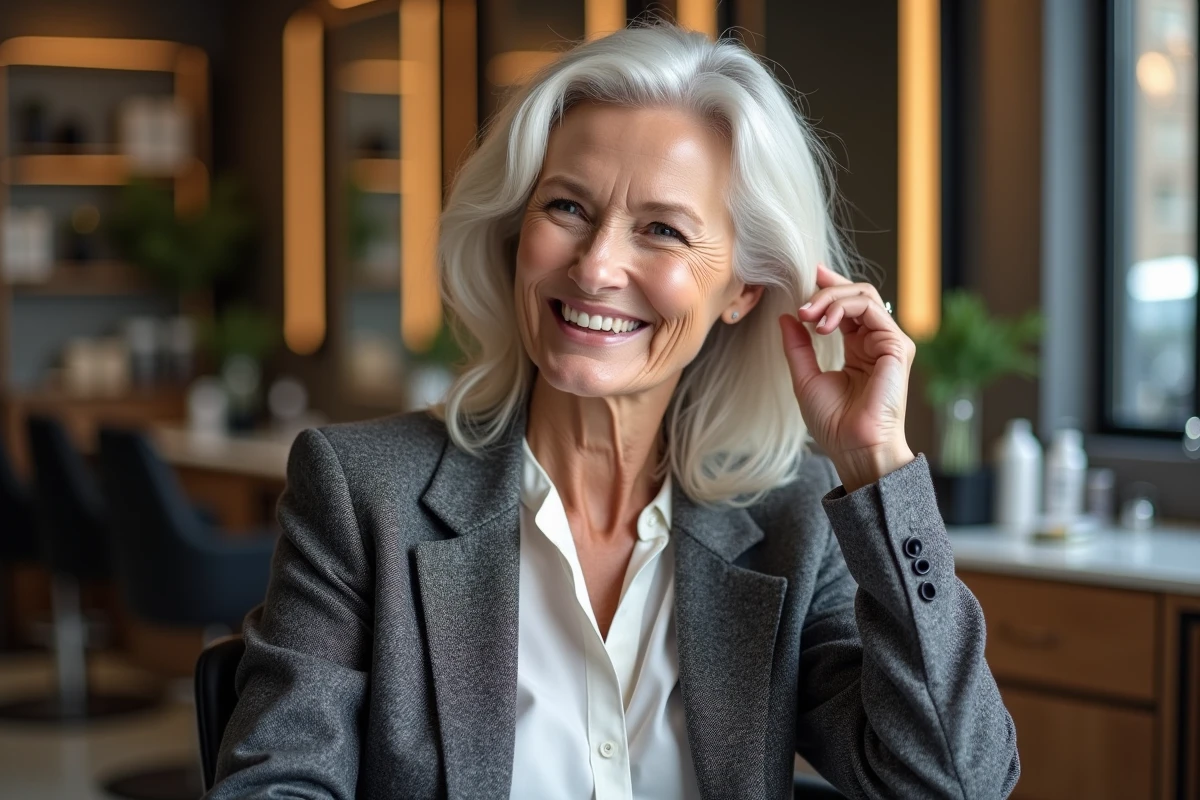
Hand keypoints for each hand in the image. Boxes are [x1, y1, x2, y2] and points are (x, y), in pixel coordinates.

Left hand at [779, 264, 915, 492]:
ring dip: (830, 298)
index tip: (810, 275)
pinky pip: (870, 309)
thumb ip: (798, 346)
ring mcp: (889, 343)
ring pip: (863, 296)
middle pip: (857, 295)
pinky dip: (843, 308)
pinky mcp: (896, 346)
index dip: (831, 287)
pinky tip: (823, 325)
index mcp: (858, 349)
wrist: (854, 446)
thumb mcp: (805, 377)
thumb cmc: (834, 422)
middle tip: (802, 306)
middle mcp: (876, 342)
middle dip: (825, 292)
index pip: (848, 306)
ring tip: (809, 315)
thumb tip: (786, 317)